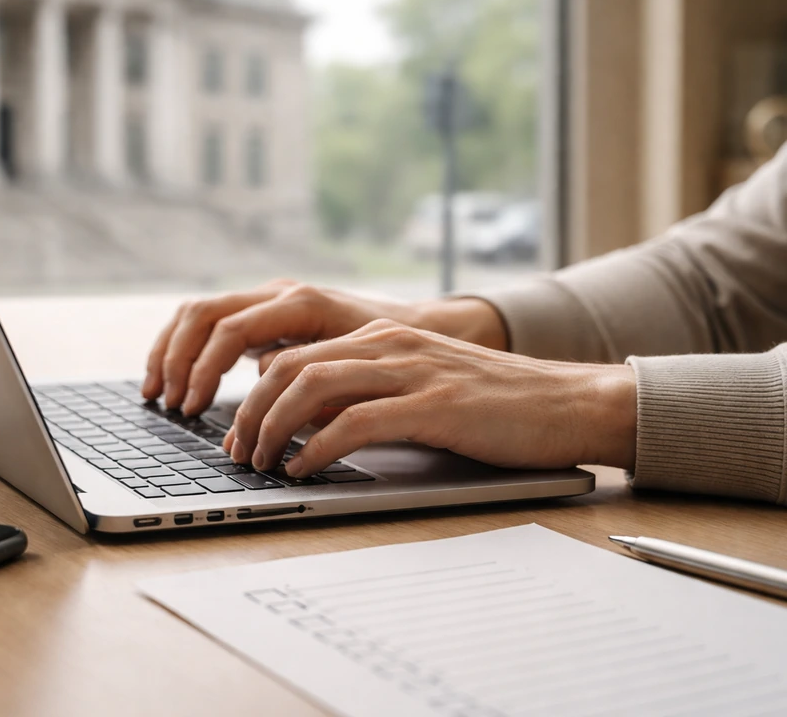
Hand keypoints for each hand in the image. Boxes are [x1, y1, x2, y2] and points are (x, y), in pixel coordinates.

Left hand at [223, 319, 636, 476]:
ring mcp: (411, 370)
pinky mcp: (433, 404)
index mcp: (381, 337)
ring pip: (311, 386)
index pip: (292, 354)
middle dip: (250, 412)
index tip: (239, 432)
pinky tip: (306, 469)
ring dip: (274, 428)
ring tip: (263, 462)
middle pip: (288, 367)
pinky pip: (355, 421)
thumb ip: (368, 391)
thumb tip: (309, 420)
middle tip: (238, 452)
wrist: (566, 402)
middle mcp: (388, 344)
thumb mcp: (419, 384)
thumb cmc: (492, 405)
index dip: (254, 394)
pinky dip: (318, 448)